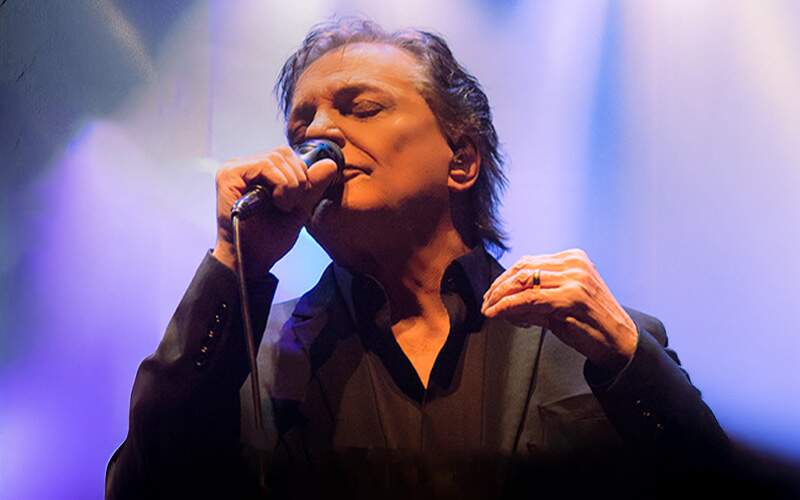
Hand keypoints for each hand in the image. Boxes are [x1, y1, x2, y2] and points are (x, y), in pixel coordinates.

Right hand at [212, 146, 337, 276]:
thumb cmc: (271, 238)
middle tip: (291, 205)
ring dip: (289, 184)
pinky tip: (276, 202)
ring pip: (275, 158)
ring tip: (283, 206)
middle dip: (297, 179)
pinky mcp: (228, 175)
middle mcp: (244, 167)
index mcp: (258, 172)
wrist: (253, 259)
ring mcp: (234, 169)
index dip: (301, 173)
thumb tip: (331, 164)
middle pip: (282, 153)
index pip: (286, 156)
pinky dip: (279, 183)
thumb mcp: (300, 208)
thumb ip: (313, 186)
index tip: (300, 199)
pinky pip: (264, 165)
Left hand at [481, 249, 637, 372]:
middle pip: (523, 269)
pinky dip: (508, 306)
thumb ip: (534, 297)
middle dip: (499, 287)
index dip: (504, 278)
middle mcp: (574, 264)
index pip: (528, 262)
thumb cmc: (591, 323)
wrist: (621, 342)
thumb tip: (502, 301)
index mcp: (573, 258)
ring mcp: (574, 279)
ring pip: (523, 282)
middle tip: (486, 302)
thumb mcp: (561, 302)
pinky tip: (498, 314)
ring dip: (500, 297)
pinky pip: (529, 299)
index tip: (491, 293)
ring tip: (489, 310)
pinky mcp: (571, 298)